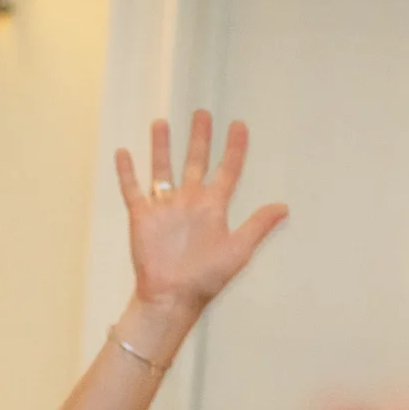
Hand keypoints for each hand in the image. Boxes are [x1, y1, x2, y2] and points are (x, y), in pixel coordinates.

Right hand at [118, 111, 286, 319]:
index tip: (240, 126)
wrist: (171, 296)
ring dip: (162, 147)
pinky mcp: (142, 216)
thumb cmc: (206, 278)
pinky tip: (123, 152)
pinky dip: (126, 172)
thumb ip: (258, 225)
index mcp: (213, 208)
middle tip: (202, 113)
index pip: (227, 171)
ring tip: (161, 122)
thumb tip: (285, 207)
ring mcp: (165, 208)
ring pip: (162, 169)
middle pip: (195, 162)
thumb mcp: (238, 250)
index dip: (234, 149)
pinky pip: (132, 189)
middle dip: (199, 138)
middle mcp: (189, 202)